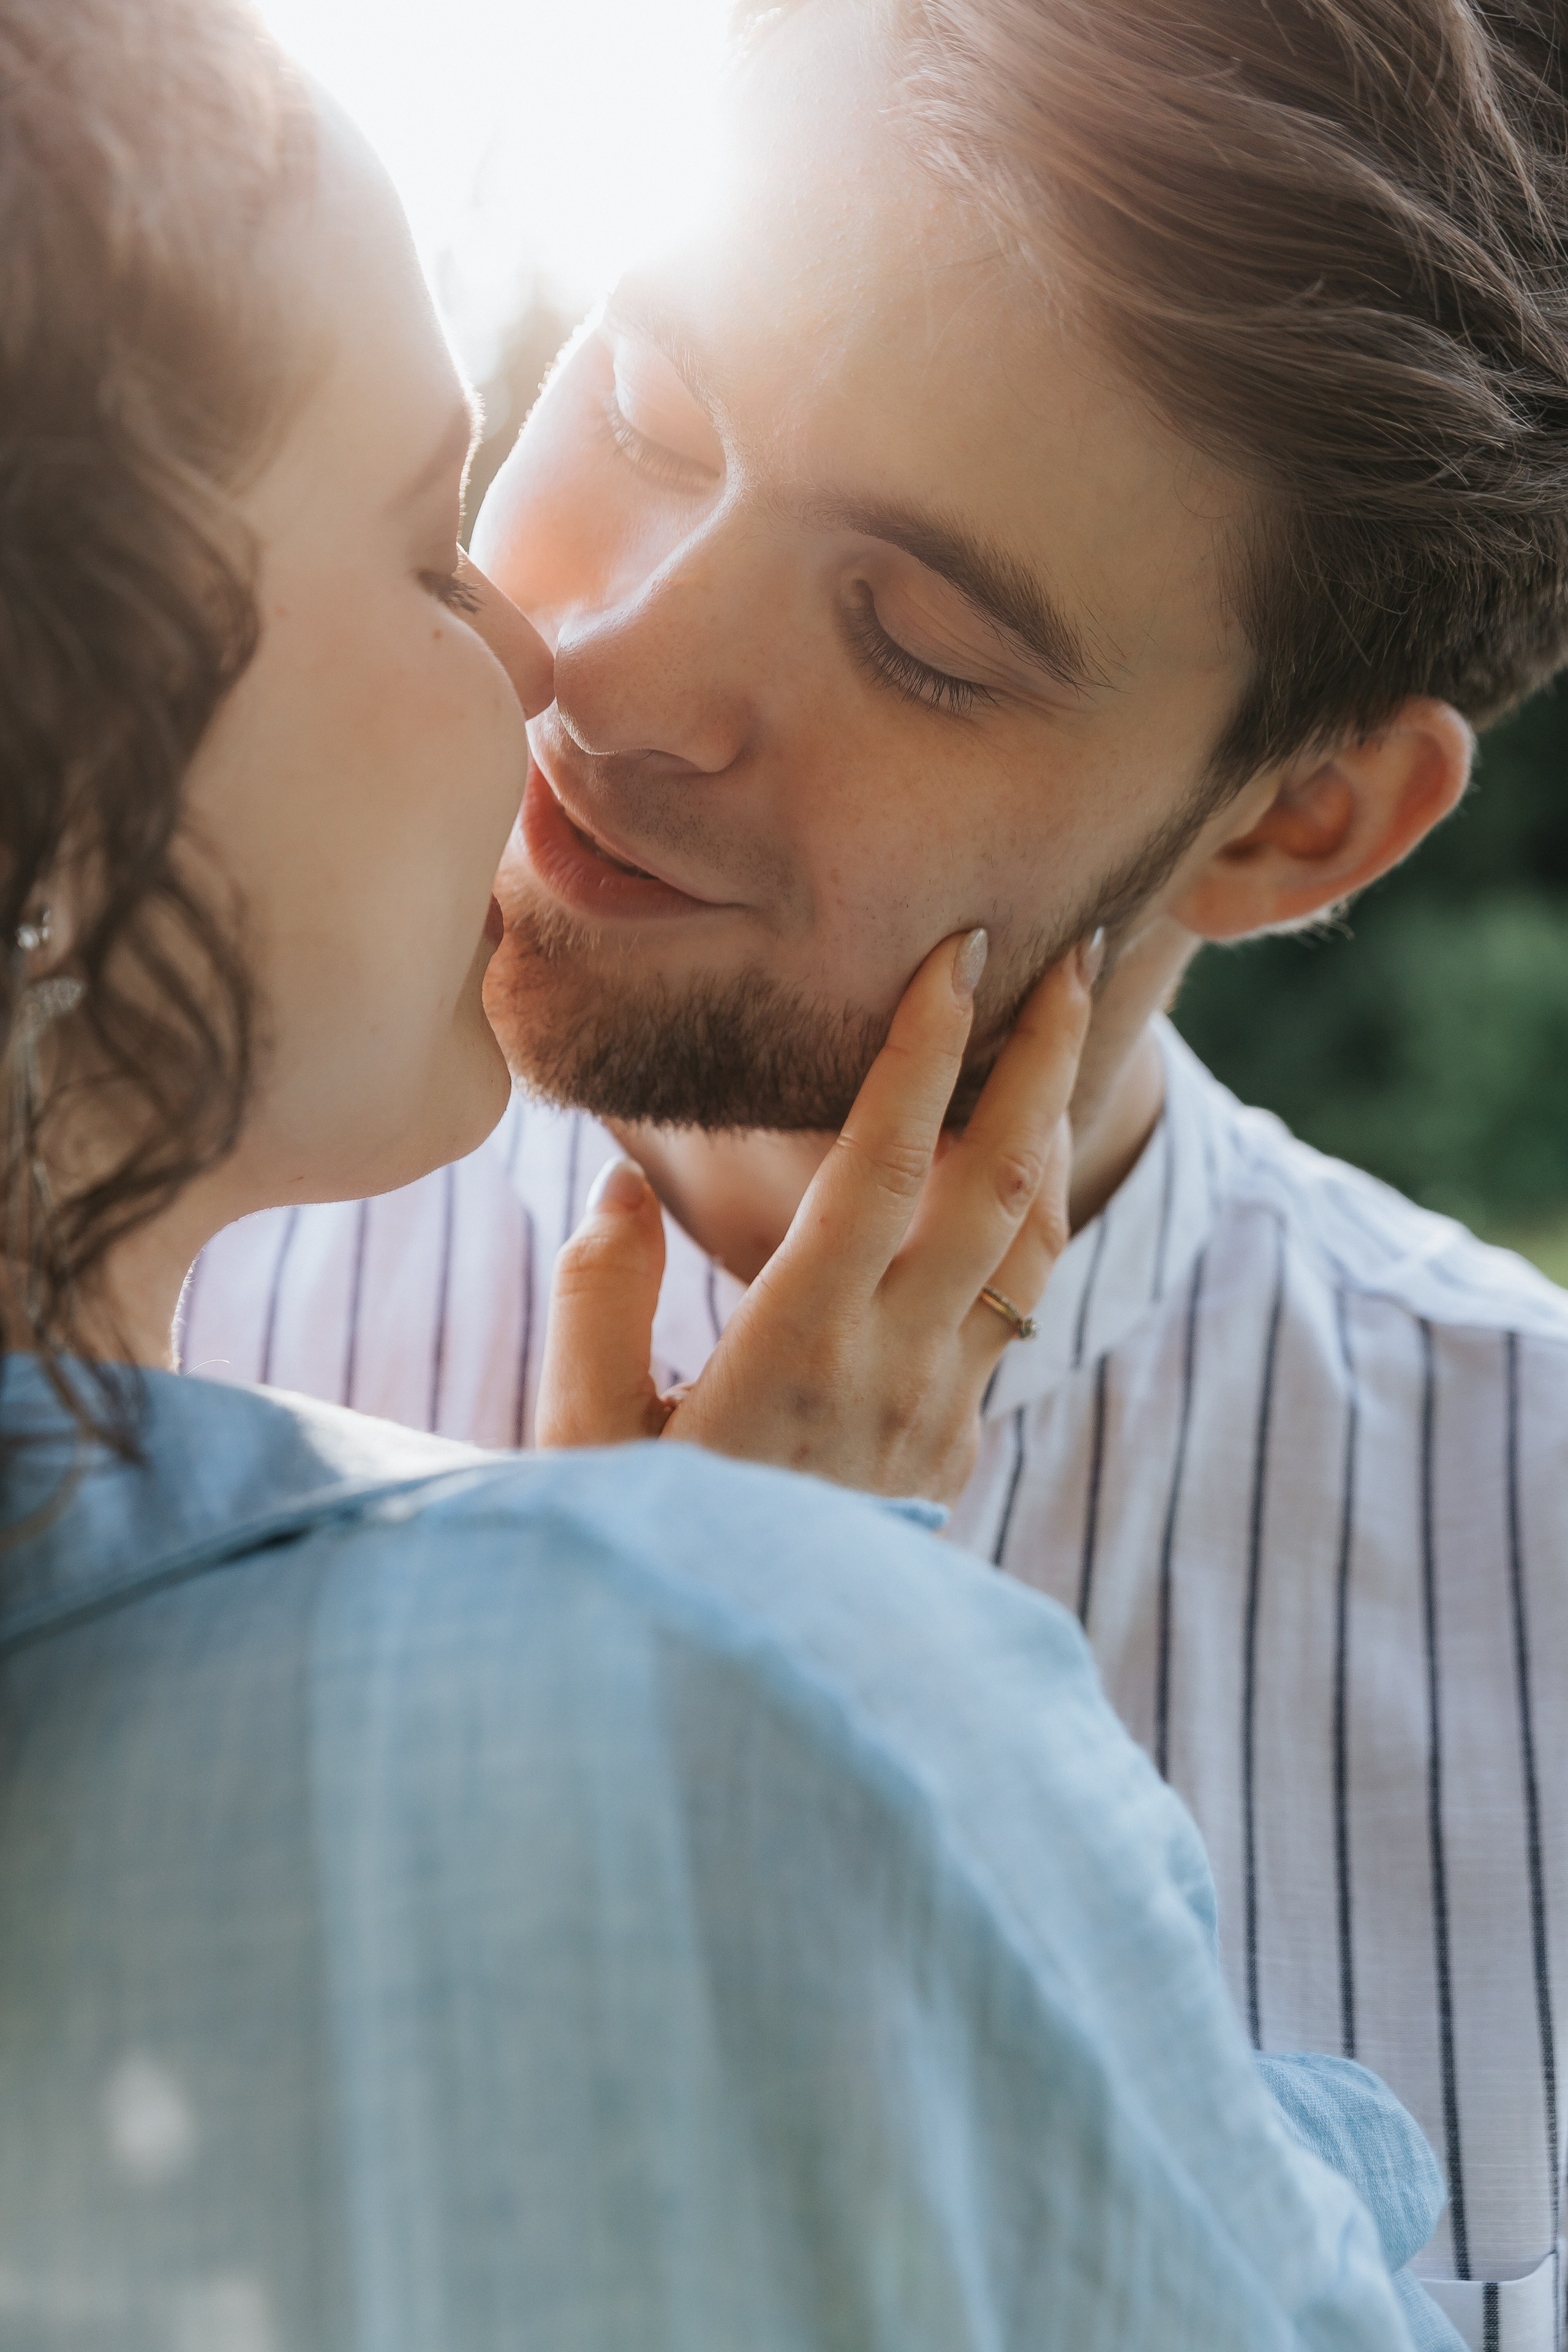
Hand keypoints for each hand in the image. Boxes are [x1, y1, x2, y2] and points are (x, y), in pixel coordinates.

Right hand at [534, 926, 1099, 1499]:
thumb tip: (623, 1189)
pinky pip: (1014, 1303)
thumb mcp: (584, 1438)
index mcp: (799, 1348)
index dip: (926, 1052)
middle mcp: (896, 1368)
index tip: (960, 954)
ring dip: (1050, 1130)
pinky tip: (1004, 1172)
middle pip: (999, 1184)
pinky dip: (1025, 1219)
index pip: (883, 1167)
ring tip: (1058, 1040)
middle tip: (1073, 955)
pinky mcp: (956, 1439)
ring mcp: (943, 1407)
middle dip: (1044, 1060)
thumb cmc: (645, 1555)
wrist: (743, 1693)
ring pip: (1029, 1243)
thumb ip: (598, 1298)